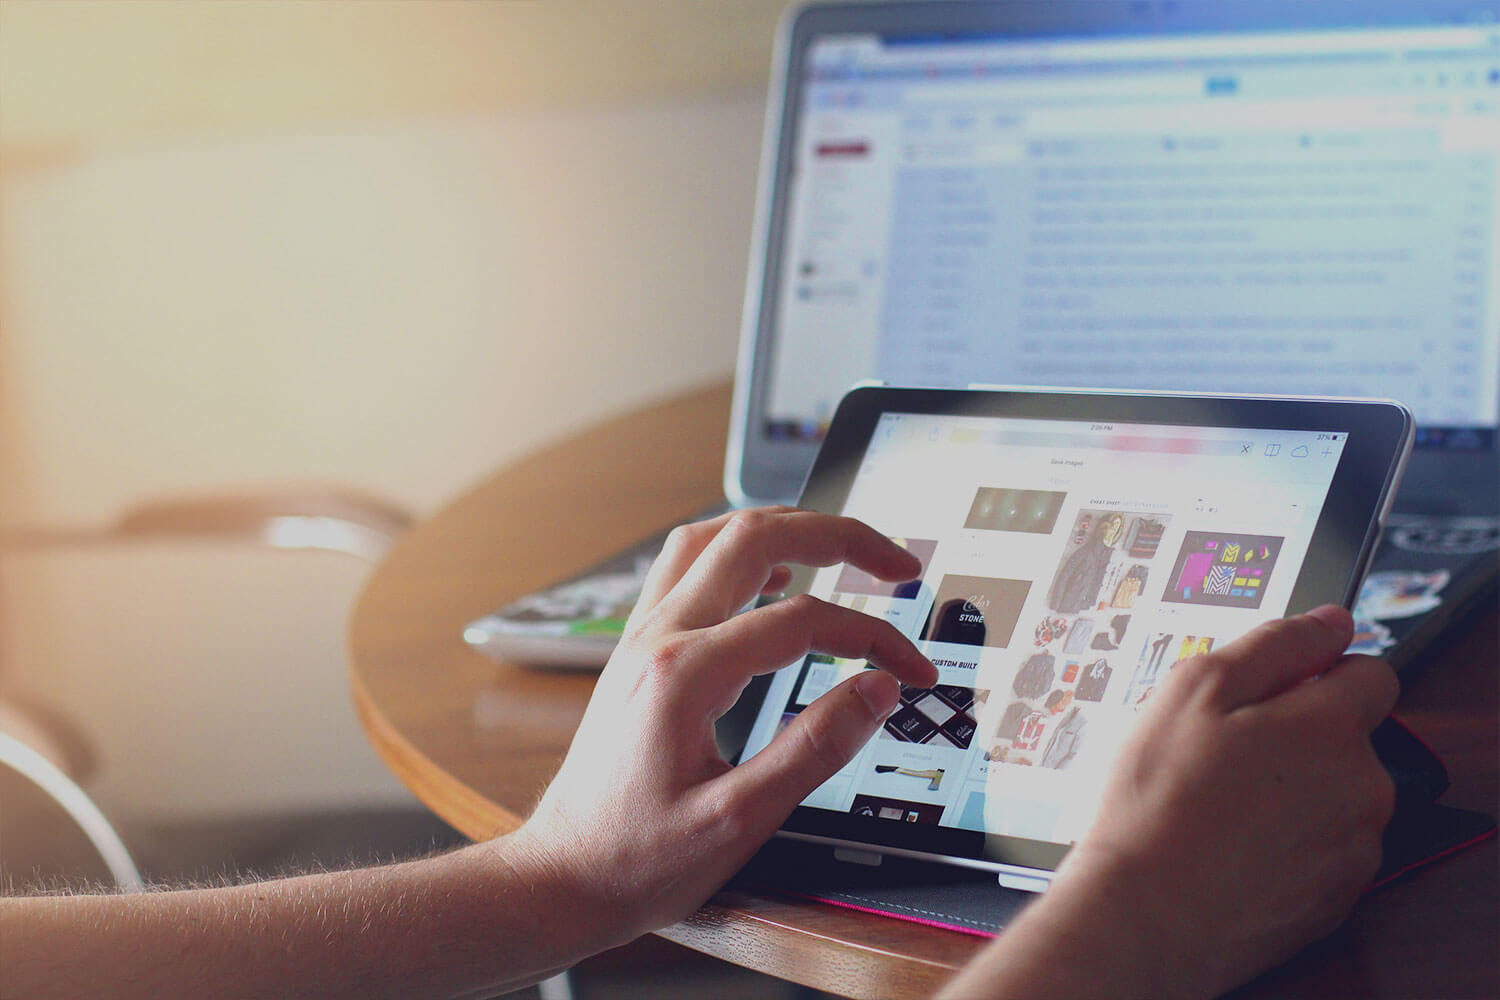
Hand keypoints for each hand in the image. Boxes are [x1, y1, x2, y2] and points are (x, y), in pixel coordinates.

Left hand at [511, 507, 937, 947]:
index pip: (801, 620)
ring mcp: (641, 637)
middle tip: (895, 563)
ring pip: (713, 537)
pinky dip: (741, 554)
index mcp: (684, 674)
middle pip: (753, 537)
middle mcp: (657, 637)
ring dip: (785, 530)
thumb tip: (876, 691)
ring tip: (841, 548)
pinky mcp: (638, 651)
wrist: (562, 877)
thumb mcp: (739, 821)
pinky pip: (688, 567)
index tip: (910, 669)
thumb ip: (814, 750)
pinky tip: (773, 578)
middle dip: (837, 536)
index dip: (872, 635)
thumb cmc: (637, 859)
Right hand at [942, 606, 1397, 998]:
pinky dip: (1288, 841)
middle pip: (1349, 736)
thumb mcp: (1192, 690)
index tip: (1269, 689)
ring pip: (1336, 794)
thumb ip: (1273, 645)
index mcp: (1331, 727)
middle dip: (1297, 733)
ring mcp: (1354, 848)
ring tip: (1219, 800)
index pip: (1369, 671)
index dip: (1316, 670)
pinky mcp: (1336, 898)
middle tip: (1222, 749)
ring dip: (1293, 788)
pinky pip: (1323, 848)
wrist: (1145, 914)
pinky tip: (1232, 842)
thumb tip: (1329, 622)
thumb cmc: (1158, 802)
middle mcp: (1363, 786)